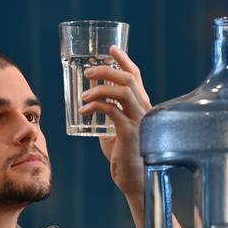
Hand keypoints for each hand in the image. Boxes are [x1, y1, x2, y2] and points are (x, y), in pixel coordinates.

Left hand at [79, 45, 150, 196]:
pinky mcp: (129, 132)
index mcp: (142, 105)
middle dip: (107, 69)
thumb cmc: (124, 154)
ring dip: (99, 88)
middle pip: (128, 78)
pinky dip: (95, 107)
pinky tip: (83, 112)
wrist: (134, 179)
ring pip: (122, 90)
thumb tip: (91, 94)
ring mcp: (139, 120)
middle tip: (88, 70)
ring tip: (83, 95)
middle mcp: (144, 109)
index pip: (136, 75)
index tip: (110, 48)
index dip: (124, 59)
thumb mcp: (114, 127)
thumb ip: (108, 110)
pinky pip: (111, 110)